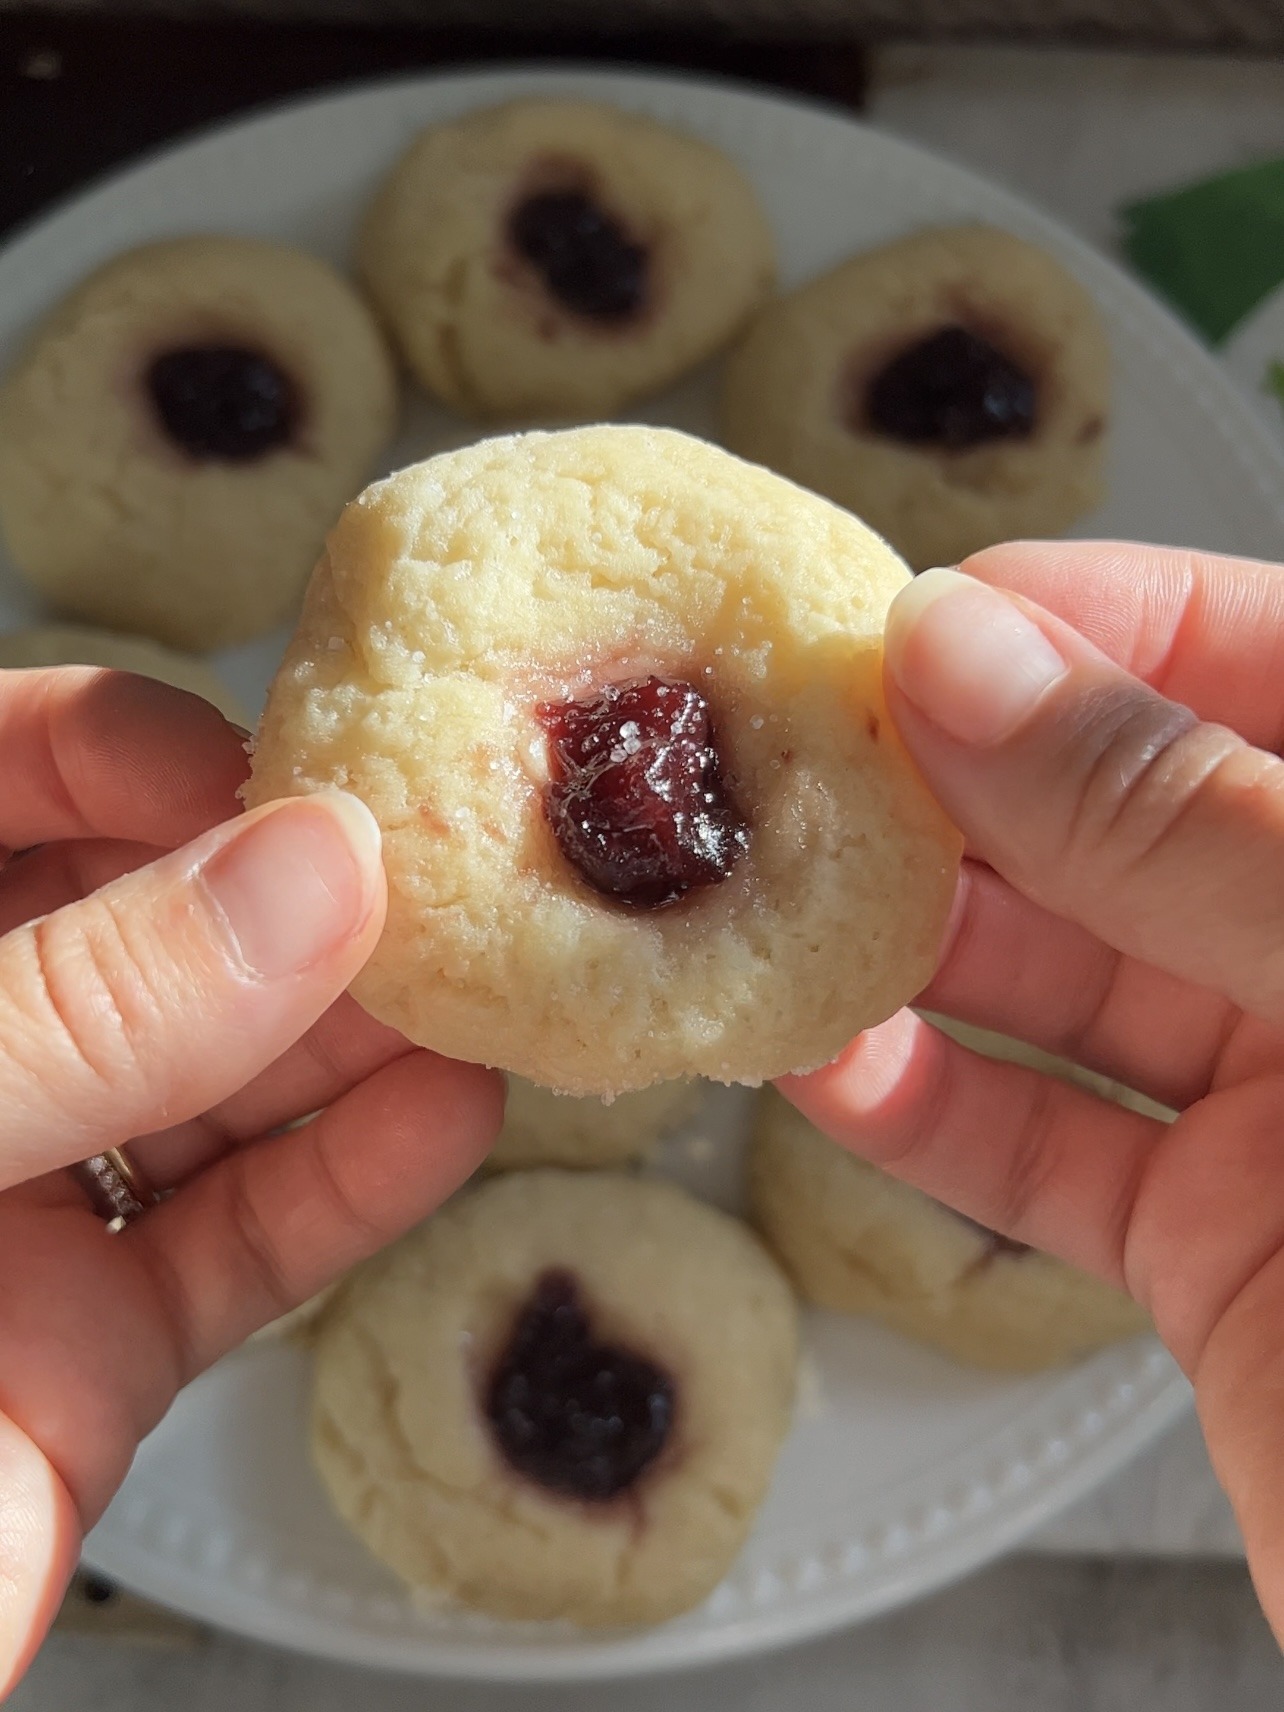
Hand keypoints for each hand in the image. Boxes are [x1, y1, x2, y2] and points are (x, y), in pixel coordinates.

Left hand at [0, 666, 501, 1693]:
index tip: (274, 781)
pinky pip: (235, 1248)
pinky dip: (349, 1186)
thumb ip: (77, 1012)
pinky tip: (440, 1119)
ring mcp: (5, 1207)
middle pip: (129, 925)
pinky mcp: (88, 1350)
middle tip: (414, 878)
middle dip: (278, 898)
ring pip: (205, 1083)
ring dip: (345, 1038)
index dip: (126, 752)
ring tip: (461, 990)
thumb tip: (301, 876)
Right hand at [781, 541, 1283, 1643]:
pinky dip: (932, 1113)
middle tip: (795, 775)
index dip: (1080, 621)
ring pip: (1070, 986)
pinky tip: (832, 1068)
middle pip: (1131, 816)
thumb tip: (967, 660)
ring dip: (915, 957)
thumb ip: (1171, 819)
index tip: (903, 626)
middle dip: (959, 793)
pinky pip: (1050, 1151)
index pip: (1257, 655)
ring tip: (781, 921)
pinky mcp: (1223, 1249)